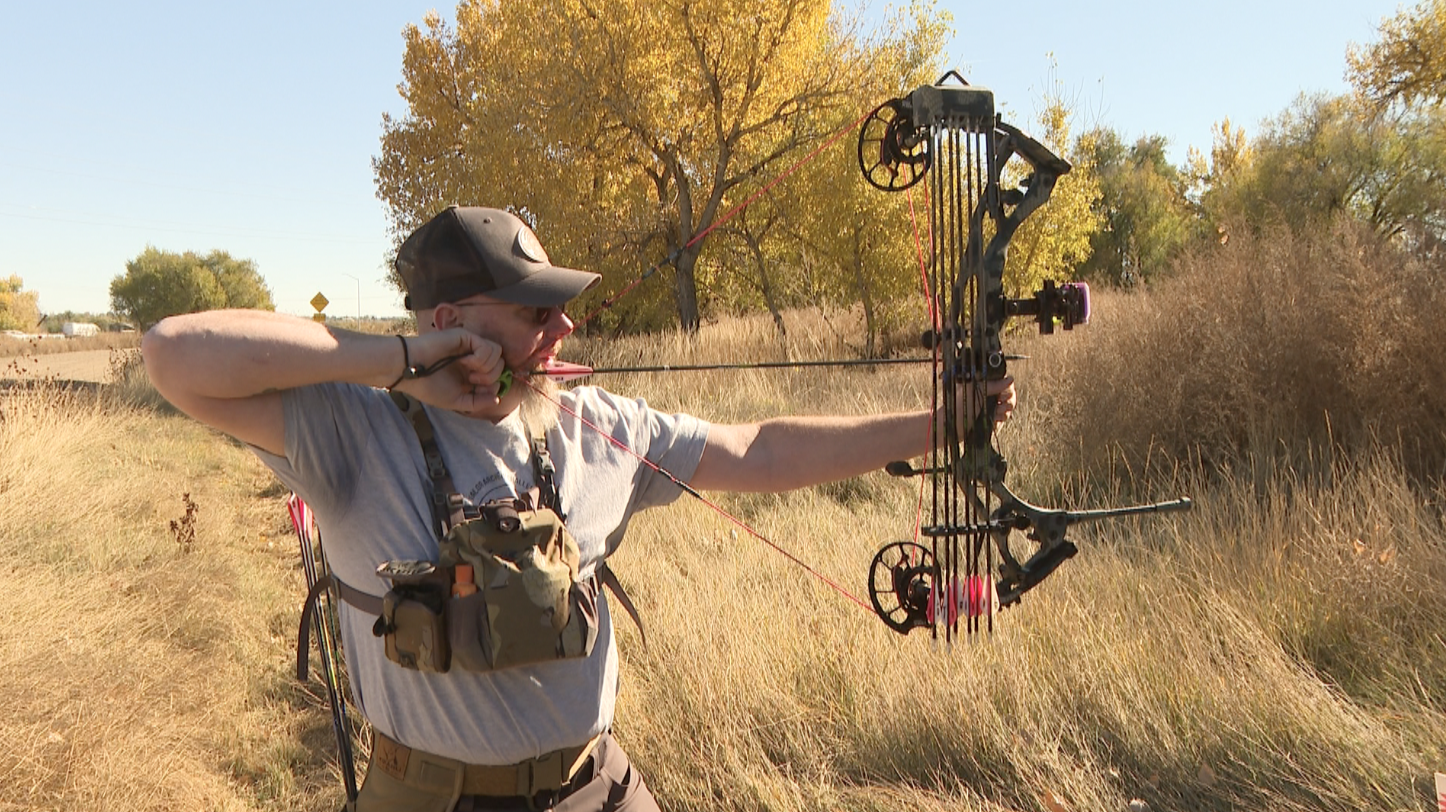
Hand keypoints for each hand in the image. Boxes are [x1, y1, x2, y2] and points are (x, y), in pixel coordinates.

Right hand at [391, 328, 508, 415]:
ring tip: (468, 371)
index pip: (497, 376)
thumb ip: (477, 402)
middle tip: (471, 380)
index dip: (493, 386)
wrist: (410, 371)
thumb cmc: (428, 386)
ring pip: (498, 354)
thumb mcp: (457, 401)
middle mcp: (473, 358)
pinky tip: (464, 361)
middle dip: (491, 378)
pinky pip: (488, 347)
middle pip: (500, 365)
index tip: (476, 389)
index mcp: (471, 373)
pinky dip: (480, 358)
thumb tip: (497, 399)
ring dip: (486, 368)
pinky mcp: (466, 337)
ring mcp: (470, 346)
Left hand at [939, 374, 1015, 442]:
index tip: (1002, 395)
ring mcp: (993, 405)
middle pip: (1010, 394)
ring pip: (1009, 406)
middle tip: (1000, 405)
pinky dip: (1000, 419)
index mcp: (985, 382)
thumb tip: (1010, 379)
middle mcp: (990, 393)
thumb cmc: (959, 406)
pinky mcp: (993, 417)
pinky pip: (1004, 417)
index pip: (1005, 381)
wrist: (953, 426)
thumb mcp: (975, 392)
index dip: (1007, 388)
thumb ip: (993, 385)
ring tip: (994, 413)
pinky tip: (993, 419)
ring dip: (1003, 411)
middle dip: (1007, 401)